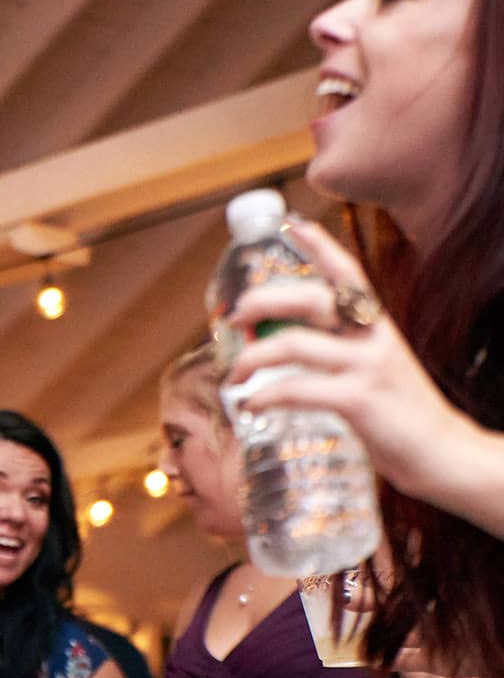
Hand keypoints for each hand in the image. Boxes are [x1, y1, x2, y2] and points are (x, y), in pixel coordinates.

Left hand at [224, 219, 469, 500]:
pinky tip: (251, 404)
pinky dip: (264, 395)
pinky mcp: (359, 400)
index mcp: (377, 326)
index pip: (348, 273)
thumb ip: (340, 352)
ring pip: (293, 344)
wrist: (444, 453)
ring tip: (233, 375)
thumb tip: (281, 349)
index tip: (290, 223)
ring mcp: (367, 366)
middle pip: (309, 299)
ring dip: (250, 357)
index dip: (320, 246)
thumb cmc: (401, 414)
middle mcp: (373, 337)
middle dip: (262, 302)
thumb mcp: (376, 369)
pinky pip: (296, 389)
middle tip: (233, 318)